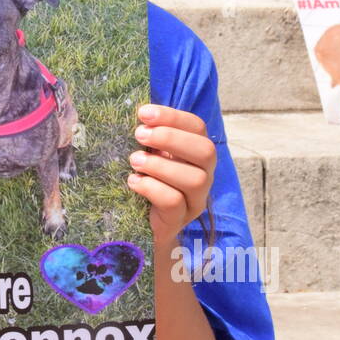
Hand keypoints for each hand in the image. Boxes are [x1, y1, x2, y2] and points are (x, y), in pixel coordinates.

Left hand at [125, 104, 216, 246]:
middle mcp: (204, 174)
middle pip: (206, 151)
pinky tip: (134, 182)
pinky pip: (174, 202)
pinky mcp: (180, 220)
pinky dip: (152, 187)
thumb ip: (149, 136)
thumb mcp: (149, 154)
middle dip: (171, 138)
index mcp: (196, 153)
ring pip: (194, 179)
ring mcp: (195, 200)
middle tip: (139, 135)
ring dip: (160, 165)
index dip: (173, 117)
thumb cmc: (145, 181)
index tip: (143, 113)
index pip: (197, 127)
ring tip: (134, 161)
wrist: (142, 226)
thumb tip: (136, 112)